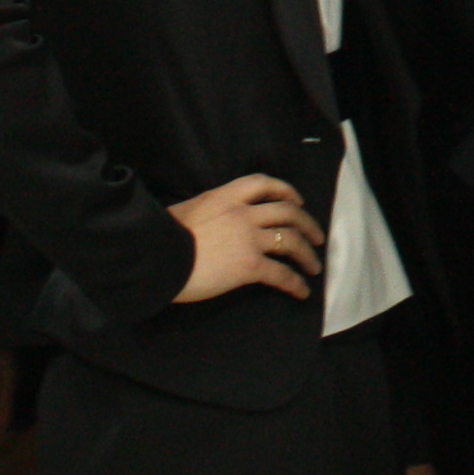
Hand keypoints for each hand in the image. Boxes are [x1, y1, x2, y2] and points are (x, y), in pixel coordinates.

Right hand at [169, 172, 322, 303]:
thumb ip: (211, 211)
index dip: (285, 190)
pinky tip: (301, 291)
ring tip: (314, 266)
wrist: (157, 257)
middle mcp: (243, 212)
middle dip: (307, 224)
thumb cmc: (162, 236)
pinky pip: (281, 273)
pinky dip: (295, 282)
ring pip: (290, 240)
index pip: (263, 183)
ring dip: (307, 254)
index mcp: (226, 196)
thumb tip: (216, 220)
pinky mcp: (250, 265)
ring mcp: (249, 238)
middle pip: (288, 212)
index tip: (296, 200)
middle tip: (317, 237)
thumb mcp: (189, 210)